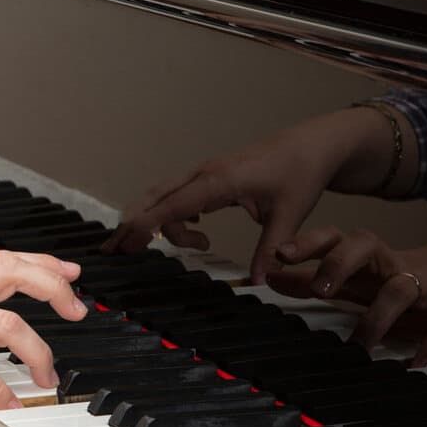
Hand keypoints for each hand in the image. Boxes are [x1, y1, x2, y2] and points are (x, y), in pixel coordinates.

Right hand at [102, 107, 408, 284]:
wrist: (312, 145)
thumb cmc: (301, 174)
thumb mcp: (289, 214)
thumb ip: (270, 248)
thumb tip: (258, 281)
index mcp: (218, 181)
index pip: (171, 206)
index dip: (145, 226)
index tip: (125, 246)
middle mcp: (204, 173)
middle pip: (154, 197)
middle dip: (132, 223)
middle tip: (113, 251)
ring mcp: (205, 173)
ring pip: (164, 195)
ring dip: (158, 221)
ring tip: (182, 247)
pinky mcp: (210, 177)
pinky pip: (178, 194)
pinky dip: (171, 213)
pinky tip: (191, 233)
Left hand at [266, 227, 426, 365]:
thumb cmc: (399, 274)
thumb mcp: (356, 276)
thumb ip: (314, 277)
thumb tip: (271, 276)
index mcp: (363, 254)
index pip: (332, 237)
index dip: (306, 243)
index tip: (280, 254)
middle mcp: (389, 260)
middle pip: (364, 244)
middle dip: (339, 264)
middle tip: (320, 290)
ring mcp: (423, 277)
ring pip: (400, 287)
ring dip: (378, 316)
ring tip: (360, 344)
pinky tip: (420, 364)